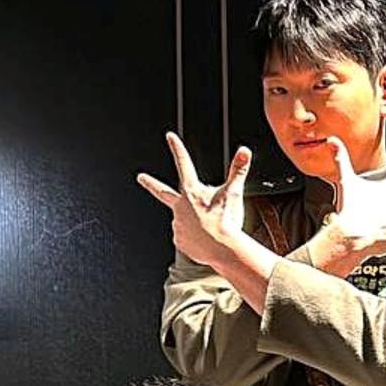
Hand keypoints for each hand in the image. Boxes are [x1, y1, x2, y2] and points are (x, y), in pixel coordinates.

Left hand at [137, 133, 254, 267]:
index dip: (177, 148)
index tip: (170, 137)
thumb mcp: (233, 192)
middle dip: (150, 183)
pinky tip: (206, 239)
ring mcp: (177, 224)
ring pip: (186, 219)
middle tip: (141, 177)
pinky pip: (187, 237)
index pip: (184, 164)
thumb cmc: (226, 221)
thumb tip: (244, 151)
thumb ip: (238, 171)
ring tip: (211, 228)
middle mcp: (179, 206)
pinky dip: (196, 238)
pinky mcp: (179, 240)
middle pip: (162, 191)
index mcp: (191, 191)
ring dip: (196, 222)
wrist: (223, 248)